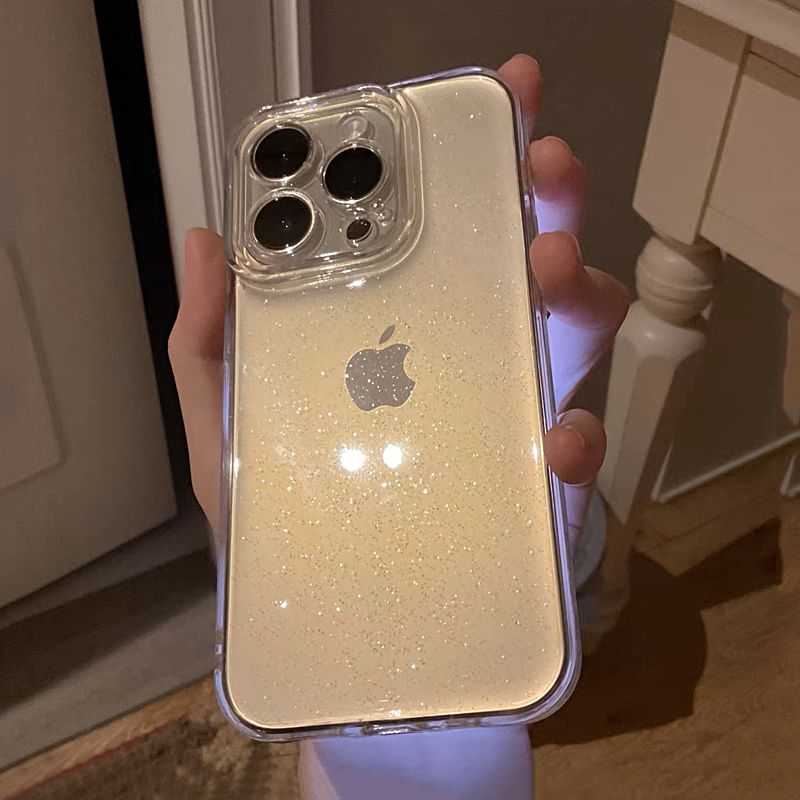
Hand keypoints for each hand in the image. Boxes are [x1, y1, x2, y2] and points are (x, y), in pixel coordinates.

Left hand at [168, 54, 627, 548]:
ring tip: (551, 265)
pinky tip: (557, 434)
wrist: (343, 637)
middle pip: (521, 259)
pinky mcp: (536, 496)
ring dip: (577, 286)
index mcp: (400, 336)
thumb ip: (212, 349)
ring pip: (570, 334)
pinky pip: (577, 455)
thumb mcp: (232, 437)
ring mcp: (509, 421)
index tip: (498, 95)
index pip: (443, 234)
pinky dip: (576, 437)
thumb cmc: (291, 528)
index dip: (475, 162)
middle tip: (541, 158)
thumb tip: (205, 241)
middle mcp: (465, 362)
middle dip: (544, 194)